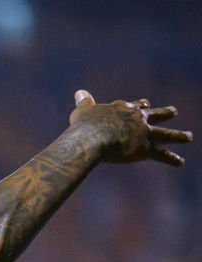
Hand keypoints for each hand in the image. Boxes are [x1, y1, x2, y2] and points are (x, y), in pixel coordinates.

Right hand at [68, 89, 191, 166]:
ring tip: (189, 137)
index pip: (135, 106)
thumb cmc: (84, 126)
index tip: (146, 103)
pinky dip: (172, 159)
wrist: (92, 139)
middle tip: (174, 112)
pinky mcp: (145, 149)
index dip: (139, 105)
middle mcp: (137, 119)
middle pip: (155, 114)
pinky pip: (162, 155)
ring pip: (165, 134)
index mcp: (122, 108)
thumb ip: (84, 102)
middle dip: (165, 113)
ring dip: (179, 136)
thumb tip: (79, 92)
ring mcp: (143, 133)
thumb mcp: (82, 111)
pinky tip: (180, 163)